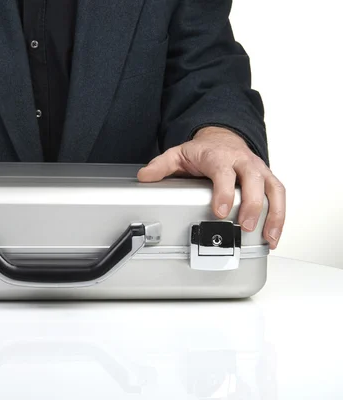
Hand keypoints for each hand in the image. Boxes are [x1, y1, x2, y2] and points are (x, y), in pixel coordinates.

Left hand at [137, 127, 284, 248]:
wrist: (223, 138)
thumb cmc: (203, 151)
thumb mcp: (178, 154)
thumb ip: (161, 166)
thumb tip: (145, 177)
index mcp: (219, 157)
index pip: (224, 173)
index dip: (224, 192)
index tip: (220, 211)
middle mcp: (243, 162)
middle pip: (254, 181)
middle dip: (252, 205)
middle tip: (245, 226)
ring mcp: (258, 170)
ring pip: (273, 189)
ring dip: (274, 215)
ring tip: (268, 238)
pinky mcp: (268, 179)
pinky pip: (279, 196)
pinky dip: (280, 217)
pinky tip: (273, 236)